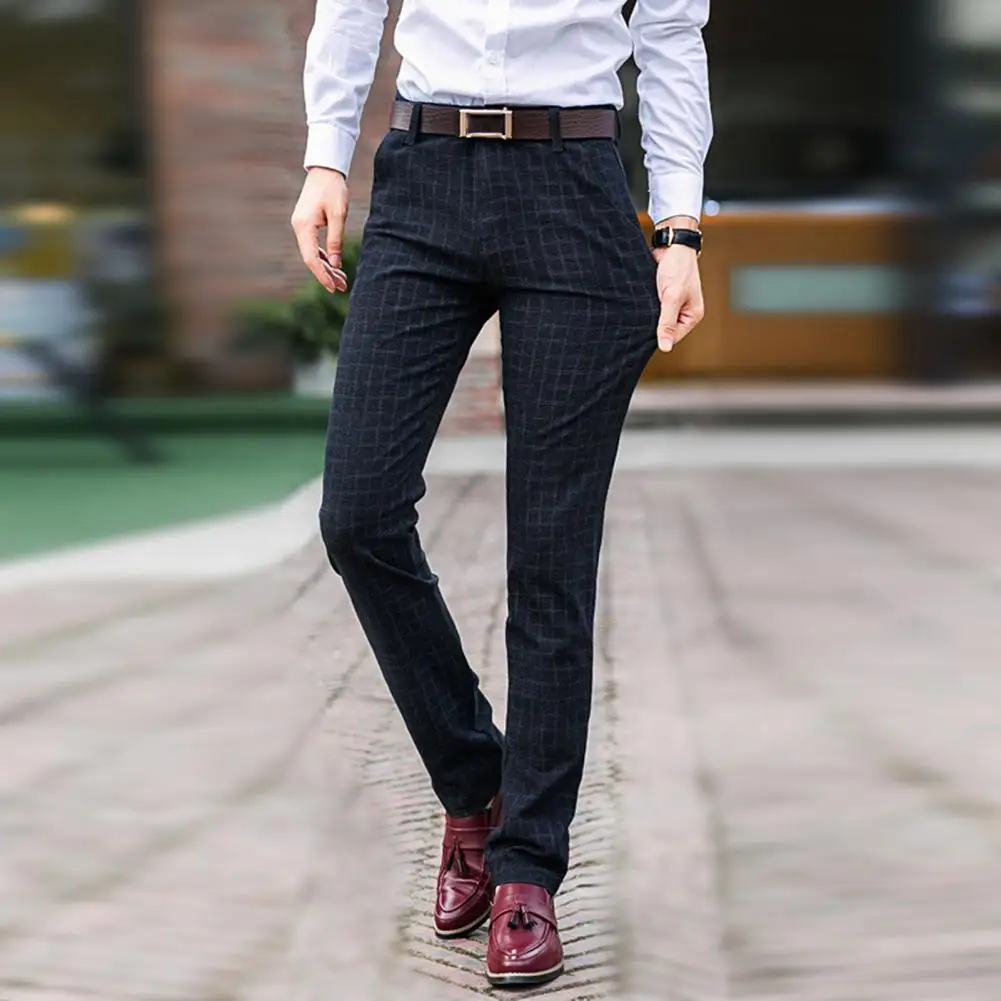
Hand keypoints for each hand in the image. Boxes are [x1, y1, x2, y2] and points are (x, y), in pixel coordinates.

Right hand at [291, 167, 349, 293]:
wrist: (324, 171)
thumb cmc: (333, 190)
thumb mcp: (339, 215)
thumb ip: (336, 240)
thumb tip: (336, 264)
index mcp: (304, 226)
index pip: (311, 258)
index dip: (322, 275)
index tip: (333, 287)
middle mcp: (298, 228)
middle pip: (311, 259)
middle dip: (326, 275)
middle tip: (343, 287)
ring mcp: (301, 227)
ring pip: (312, 254)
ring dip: (326, 268)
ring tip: (342, 280)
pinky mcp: (306, 225)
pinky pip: (313, 246)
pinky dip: (324, 257)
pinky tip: (335, 266)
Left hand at [651, 216, 704, 351]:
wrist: (671, 244)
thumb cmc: (677, 268)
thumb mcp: (672, 297)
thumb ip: (667, 323)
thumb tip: (665, 348)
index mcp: (692, 316)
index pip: (673, 337)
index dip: (659, 337)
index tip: (643, 334)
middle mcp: (684, 312)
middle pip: (665, 329)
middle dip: (653, 326)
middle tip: (638, 322)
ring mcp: (673, 305)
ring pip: (657, 319)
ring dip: (648, 316)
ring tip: (639, 311)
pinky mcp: (663, 297)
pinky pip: (653, 309)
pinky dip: (646, 307)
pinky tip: (638, 305)